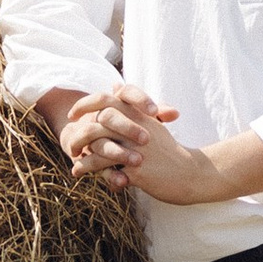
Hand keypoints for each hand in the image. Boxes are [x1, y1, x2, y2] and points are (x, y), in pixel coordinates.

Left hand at [54, 87, 262, 208]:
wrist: (192, 174)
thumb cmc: (171, 153)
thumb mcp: (153, 125)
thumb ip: (133, 109)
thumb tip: (116, 86)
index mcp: (140, 115)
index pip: (108, 99)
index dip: (87, 103)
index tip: (74, 114)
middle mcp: (137, 127)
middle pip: (99, 117)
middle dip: (80, 127)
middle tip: (70, 138)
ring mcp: (135, 147)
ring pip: (98, 140)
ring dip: (80, 148)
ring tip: (73, 156)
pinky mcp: (135, 167)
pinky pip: (104, 164)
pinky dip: (87, 166)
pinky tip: (78, 171)